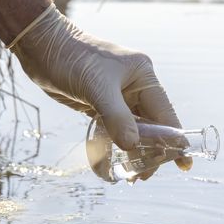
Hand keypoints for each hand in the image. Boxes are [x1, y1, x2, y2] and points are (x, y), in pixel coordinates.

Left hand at [10, 5, 192, 175]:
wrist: (41, 46)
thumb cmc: (71, 59)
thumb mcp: (96, 88)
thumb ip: (116, 117)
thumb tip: (133, 146)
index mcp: (143, 76)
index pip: (165, 114)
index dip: (174, 140)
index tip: (183, 164)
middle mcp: (134, 86)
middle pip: (152, 125)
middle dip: (151, 151)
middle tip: (141, 176)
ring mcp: (118, 96)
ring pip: (133, 129)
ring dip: (133, 151)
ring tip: (131, 176)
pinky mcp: (100, 104)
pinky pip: (115, 129)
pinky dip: (116, 144)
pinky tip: (115, 161)